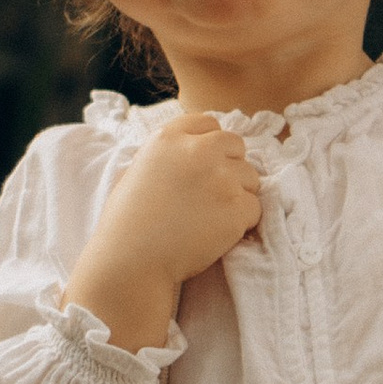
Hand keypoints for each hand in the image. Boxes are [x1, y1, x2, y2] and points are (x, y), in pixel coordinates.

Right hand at [64, 113, 264, 351]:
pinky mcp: (237, 208)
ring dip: (240, 193)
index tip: (205, 164)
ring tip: (214, 215)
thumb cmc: (126, 223)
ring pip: (251, 176)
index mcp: (169, 138)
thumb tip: (191, 152)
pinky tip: (219, 232)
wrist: (132, 261)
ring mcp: (221, 178)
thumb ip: (168, 156)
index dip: (210, 143)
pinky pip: (256, 208)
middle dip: (230, 164)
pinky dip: (244, 221)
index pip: (208, 123)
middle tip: (215, 192)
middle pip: (236, 144)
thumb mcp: (137, 171)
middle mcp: (198, 150)